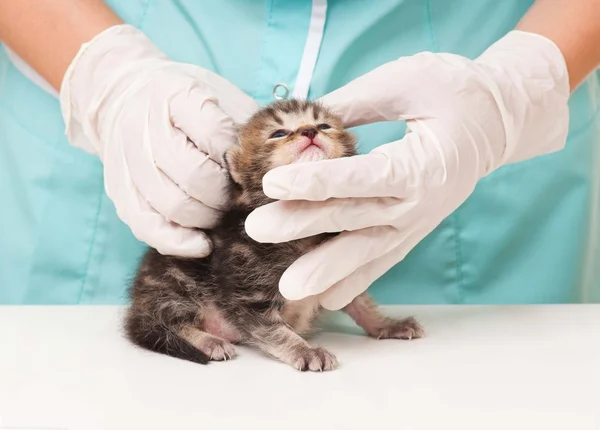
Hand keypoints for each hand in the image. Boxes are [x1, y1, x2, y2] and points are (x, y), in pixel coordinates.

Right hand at [60, 25, 258, 256]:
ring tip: (222, 213)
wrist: (122, 94)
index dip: (239, 157)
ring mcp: (128, 161)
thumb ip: (246, 127)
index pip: (215, 134)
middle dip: (227, 194)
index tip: (248, 166)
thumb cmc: (186, 103)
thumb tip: (282, 166)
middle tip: (240, 197)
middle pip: (195, 175)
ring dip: (208, 218)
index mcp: (176, 96)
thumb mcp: (219, 96)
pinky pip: (148, 227)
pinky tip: (202, 243)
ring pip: (174, 205)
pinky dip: (179, 242)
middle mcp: (146, 127)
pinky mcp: (119, 190)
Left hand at [245, 31, 569, 309]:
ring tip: (288, 288)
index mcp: (421, 163)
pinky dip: (356, 281)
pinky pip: (382, 262)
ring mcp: (417, 223)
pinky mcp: (412, 232)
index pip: (360, 178)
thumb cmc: (454, 94)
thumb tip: (303, 121)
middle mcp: (420, 203)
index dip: (316, 182)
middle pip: (354, 218)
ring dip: (326, 270)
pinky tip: (327, 299)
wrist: (496, 123)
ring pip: (366, 252)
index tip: (271, 184)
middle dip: (303, 226)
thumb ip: (355, 103)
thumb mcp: (407, 81)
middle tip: (257, 231)